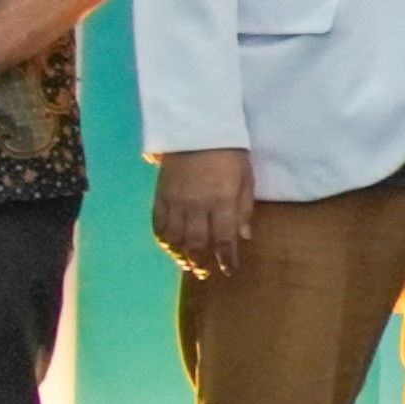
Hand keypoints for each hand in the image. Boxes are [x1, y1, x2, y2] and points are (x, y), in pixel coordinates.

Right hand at [153, 148, 257, 282]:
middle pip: (197, 242)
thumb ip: (243, 209)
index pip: (224, 238)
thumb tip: (244, 237)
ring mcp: (175, 202)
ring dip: (180, 255)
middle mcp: (197, 205)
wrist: (197, 129)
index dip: (226, 258)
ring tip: (186, 265)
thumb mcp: (246, 178)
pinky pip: (158, 223)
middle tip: (204, 274)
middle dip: (201, 261)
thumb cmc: (229, 153)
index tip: (228, 271)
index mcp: (222, 201)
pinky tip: (169, 247)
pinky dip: (163, 239)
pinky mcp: (160, 196)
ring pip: (175, 237)